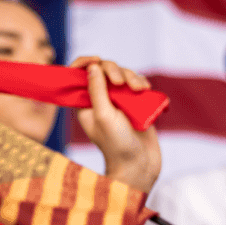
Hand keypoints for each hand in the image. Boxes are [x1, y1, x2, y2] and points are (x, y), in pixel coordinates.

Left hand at [71, 57, 160, 191]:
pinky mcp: (136, 104)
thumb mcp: (103, 115)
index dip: (85, 62)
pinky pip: (138, 85)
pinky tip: (146, 89)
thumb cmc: (117, 144)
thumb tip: (93, 66)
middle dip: (115, 71)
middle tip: (122, 84)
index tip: (96, 60)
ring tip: (139, 90)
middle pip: (104, 70)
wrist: (140, 164)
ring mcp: (119, 101)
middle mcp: (101, 100)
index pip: (79, 74)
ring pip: (124, 76)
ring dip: (132, 77)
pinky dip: (142, 83)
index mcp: (85, 103)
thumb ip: (97, 90)